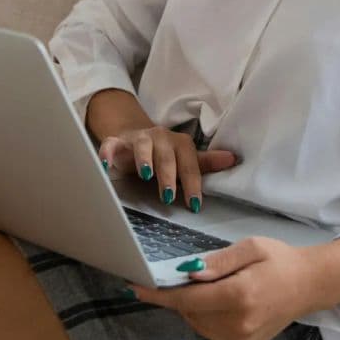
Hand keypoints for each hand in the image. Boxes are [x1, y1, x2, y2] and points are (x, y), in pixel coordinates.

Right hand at [97, 125, 236, 210]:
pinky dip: (108, 153)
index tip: (194, 204)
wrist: (134, 135)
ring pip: (142, 146)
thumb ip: (206, 162)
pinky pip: (111, 145)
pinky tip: (106, 165)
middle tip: (168, 196)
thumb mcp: (185, 158)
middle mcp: (160, 138)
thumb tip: (233, 159)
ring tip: (146, 175)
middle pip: (166, 156)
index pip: (189, 164)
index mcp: (179, 143)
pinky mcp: (117, 142)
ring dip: (145, 159)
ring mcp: (138, 139)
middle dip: (168, 175)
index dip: (192, 184)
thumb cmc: (164, 153)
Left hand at [128, 237, 339, 339]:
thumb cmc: (279, 260)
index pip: (188, 299)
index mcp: (240, 296)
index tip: (135, 287)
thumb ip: (217, 261)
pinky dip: (206, 316)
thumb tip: (188, 272)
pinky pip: (210, 331)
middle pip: (190, 312)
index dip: (159, 294)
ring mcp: (242, 339)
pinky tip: (221, 301)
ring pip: (197, 323)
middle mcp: (240, 323)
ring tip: (215, 286)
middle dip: (181, 294)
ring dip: (193, 306)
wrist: (309, 285)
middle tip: (190, 275)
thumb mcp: (250, 248)